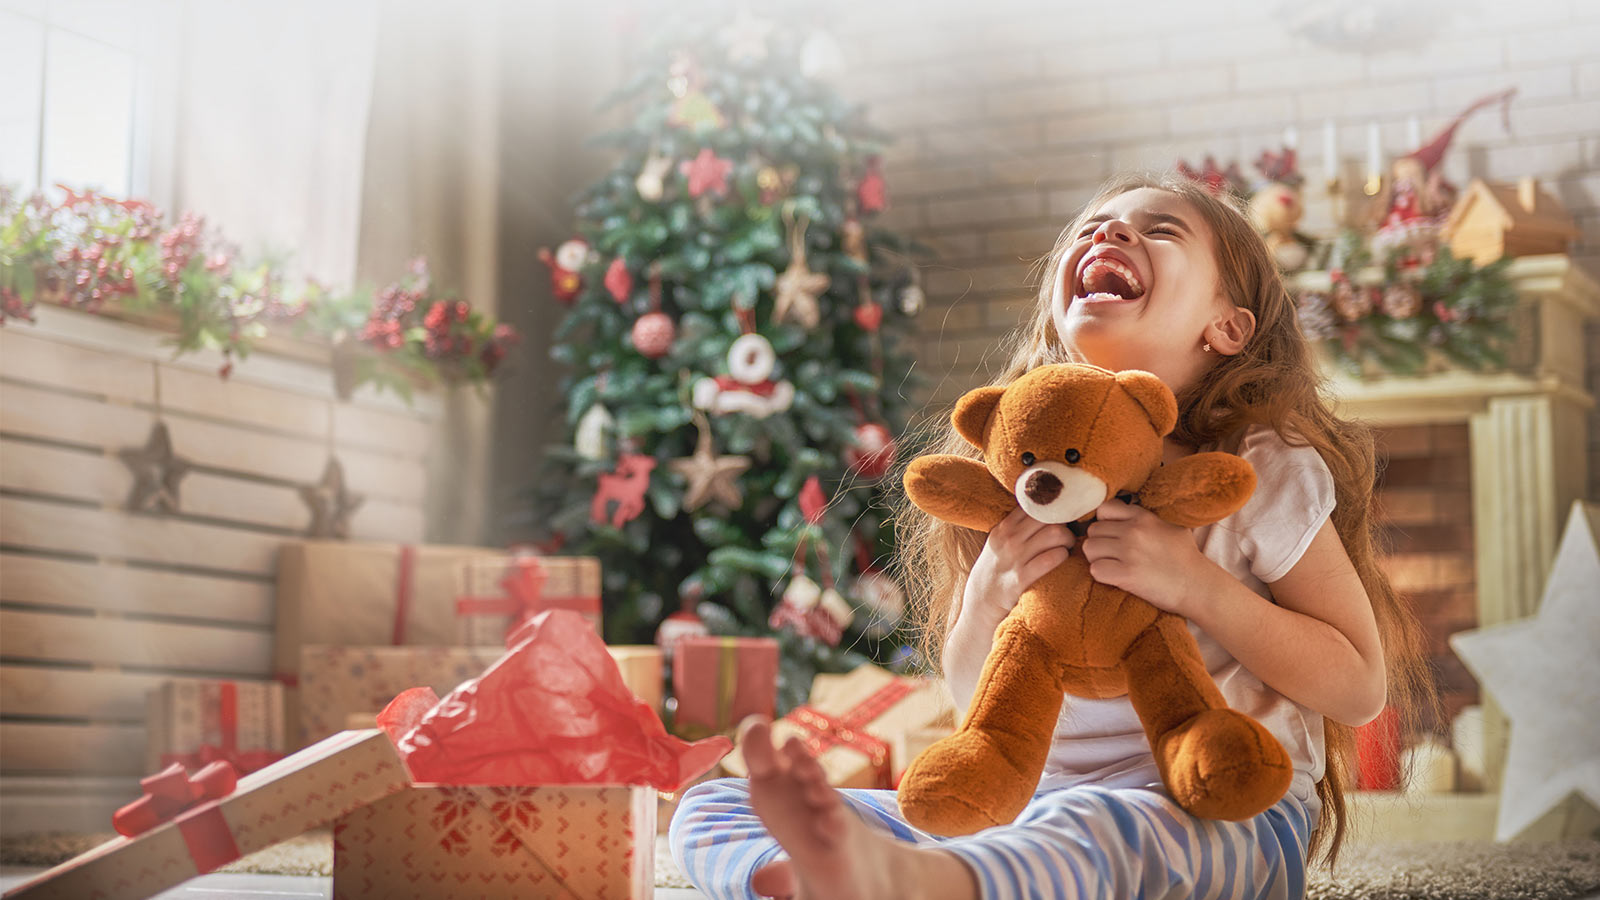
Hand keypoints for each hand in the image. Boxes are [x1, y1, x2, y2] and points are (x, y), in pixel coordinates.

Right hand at [960, 506, 1076, 628]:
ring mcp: (1014, 558)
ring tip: (1067, 547)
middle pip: (1049, 515)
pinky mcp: (1021, 578)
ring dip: (1068, 539)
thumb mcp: (1000, 543)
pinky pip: (1051, 558)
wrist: (981, 603)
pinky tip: (1062, 560)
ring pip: (1055, 533)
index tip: (1062, 516)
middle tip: (1069, 534)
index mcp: (1004, 527)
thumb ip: (1019, 526)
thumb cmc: (998, 570)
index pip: (1035, 503)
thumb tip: (1049, 510)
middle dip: (1065, 523)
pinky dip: (1063, 556)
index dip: (1054, 507)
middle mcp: (1008, 538)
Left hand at [1079, 499, 1212, 616]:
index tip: (1113, 535)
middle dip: (1100, 543)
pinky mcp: (1126, 574)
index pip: (1104, 509)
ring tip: (1113, 566)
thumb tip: (1125, 511)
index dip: (1104, 523)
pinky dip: (1102, 575)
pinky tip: (1115, 577)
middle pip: (1093, 530)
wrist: (1198, 586)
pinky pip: (1095, 570)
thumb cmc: (1186, 557)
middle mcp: (1133, 530)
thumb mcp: (1171, 525)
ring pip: (1089, 548)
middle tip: (1113, 555)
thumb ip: (1147, 516)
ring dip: (1097, 558)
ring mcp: (1129, 552)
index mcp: (1143, 516)